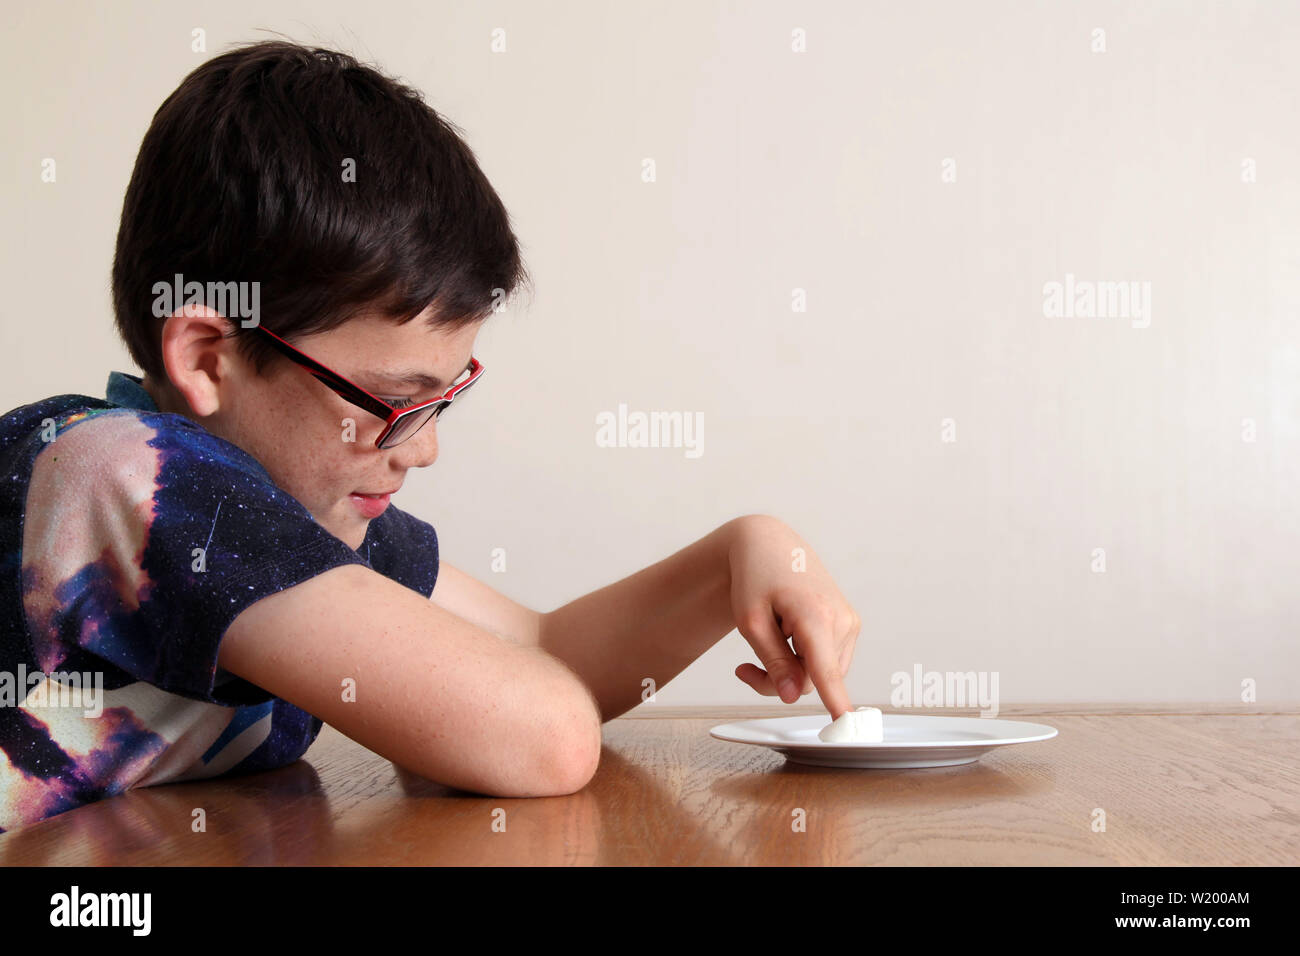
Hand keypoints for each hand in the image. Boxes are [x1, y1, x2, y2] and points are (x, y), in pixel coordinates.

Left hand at [727, 515, 859, 718]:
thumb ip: (773, 662)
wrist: (771, 545)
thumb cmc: (756, 579)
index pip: (826, 670)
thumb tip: (793, 696)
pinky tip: (785, 638)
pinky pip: (827, 662)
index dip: (835, 702)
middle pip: (813, 680)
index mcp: (815, 616)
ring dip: (790, 672)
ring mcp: (850, 623)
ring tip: (762, 647)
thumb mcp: (751, 621)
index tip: (848, 726)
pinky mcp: (850, 626)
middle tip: (743, 670)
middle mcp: (841, 620)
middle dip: (779, 682)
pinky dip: (804, 661)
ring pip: (820, 675)